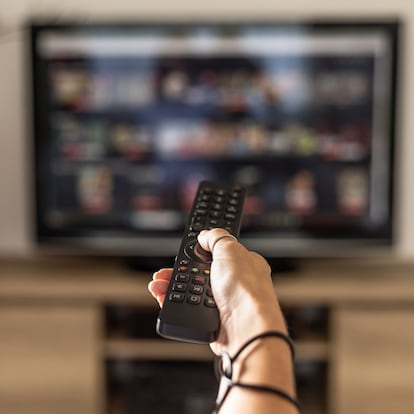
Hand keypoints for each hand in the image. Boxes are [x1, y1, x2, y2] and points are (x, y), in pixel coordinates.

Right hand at [148, 228, 286, 355]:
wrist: (246, 327)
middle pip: (198, 272)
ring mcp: (222, 302)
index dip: (198, 252)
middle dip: (179, 271)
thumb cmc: (247, 289)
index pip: (215, 253)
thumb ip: (216, 238)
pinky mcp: (211, 319)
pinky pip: (187, 309)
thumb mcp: (230, 249)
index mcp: (242, 264)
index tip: (183, 251)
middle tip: (165, 270)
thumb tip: (204, 235)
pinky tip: (163, 296)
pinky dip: (172, 303)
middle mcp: (233, 283)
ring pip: (189, 291)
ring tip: (158, 284)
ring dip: (170, 286)